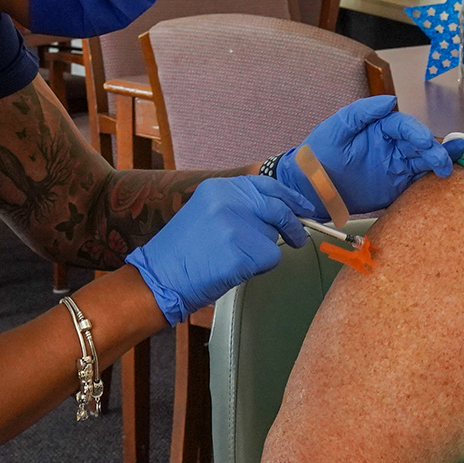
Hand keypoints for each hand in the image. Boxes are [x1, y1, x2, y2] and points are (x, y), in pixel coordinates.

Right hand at [124, 175, 315, 325]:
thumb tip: (276, 210)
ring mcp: (236, 225)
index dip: (289, 198)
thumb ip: (239, 206)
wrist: (160, 277)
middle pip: (279, 208)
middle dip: (293, 225)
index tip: (303, 208)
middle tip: (297, 238)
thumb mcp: (207, 213)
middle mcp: (229, 200)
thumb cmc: (183, 253)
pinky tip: (235, 269)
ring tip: (234, 257)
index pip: (267, 185)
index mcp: (220, 188)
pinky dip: (260, 268)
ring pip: (275, 235)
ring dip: (264, 250)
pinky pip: (271, 258)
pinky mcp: (242, 251)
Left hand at [278, 95, 460, 216]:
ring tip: (449, 167)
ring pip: (422, 162)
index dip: (416, 132)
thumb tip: (390, 101)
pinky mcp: (394, 187)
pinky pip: (415, 182)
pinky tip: (443, 179)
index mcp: (378, 128)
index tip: (424, 141)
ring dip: (437, 162)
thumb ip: (362, 113)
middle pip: (418, 144)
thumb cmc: (319, 153)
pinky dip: (430, 180)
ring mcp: (394, 167)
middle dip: (432, 150)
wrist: (308, 188)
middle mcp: (390, 146)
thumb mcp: (337, 128)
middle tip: (440, 160)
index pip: (403, 126)